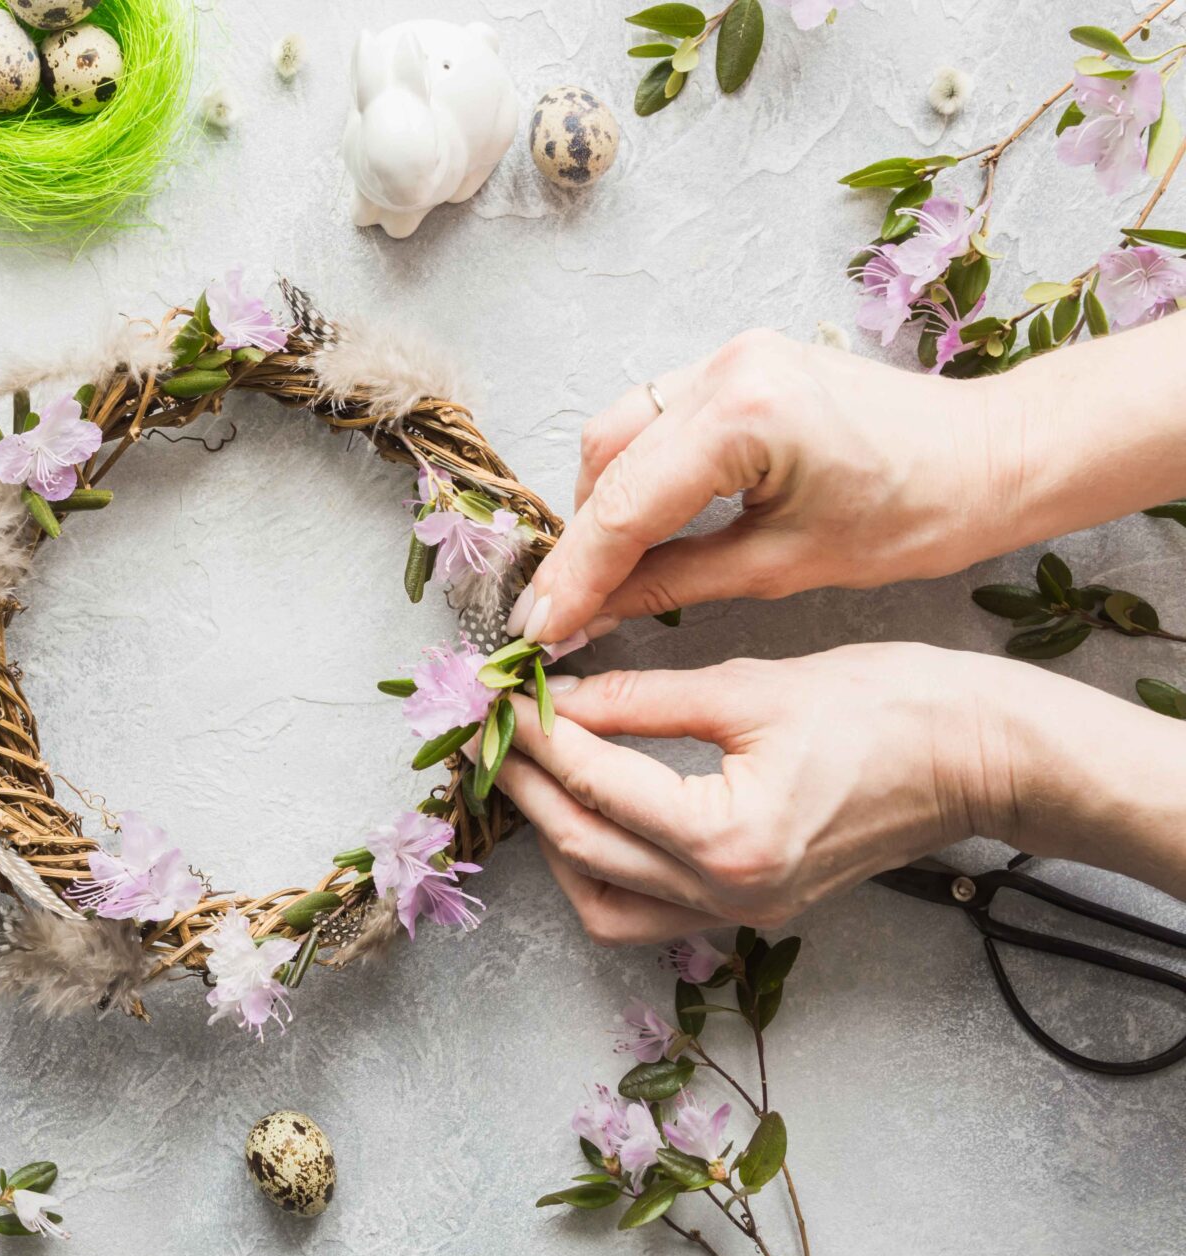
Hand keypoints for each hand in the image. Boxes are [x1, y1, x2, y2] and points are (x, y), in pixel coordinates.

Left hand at [491, 643, 1009, 944]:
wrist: (980, 758)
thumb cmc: (887, 708)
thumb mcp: (751, 686)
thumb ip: (641, 698)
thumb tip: (557, 696)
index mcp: (730, 837)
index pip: (593, 782)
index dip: (532, 732)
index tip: (496, 691)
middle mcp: (729, 894)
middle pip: (583, 846)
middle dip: (525, 783)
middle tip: (494, 728)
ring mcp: (741, 914)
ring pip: (604, 901)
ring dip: (556, 839)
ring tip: (533, 772)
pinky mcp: (752, 910)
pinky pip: (647, 912)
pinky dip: (603, 869)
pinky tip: (591, 813)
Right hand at [508, 328, 1001, 647]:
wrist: (991, 456)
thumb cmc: (916, 515)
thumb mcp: (784, 567)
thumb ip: (672, 585)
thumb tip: (589, 615)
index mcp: (745, 412)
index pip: (624, 504)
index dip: (573, 576)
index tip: (535, 631)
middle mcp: (725, 365)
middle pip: (605, 458)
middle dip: (579, 541)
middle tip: (560, 613)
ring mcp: (727, 353)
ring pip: (619, 432)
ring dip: (601, 504)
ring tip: (598, 575)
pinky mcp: (735, 362)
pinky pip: (653, 418)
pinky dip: (634, 474)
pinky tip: (637, 527)